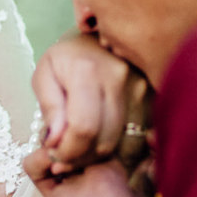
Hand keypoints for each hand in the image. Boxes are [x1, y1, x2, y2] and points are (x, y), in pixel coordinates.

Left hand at [31, 32, 151, 176]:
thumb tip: (55, 142)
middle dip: (80, 159)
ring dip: (97, 157)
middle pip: (104, 140)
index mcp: (88, 71)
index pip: (83, 128)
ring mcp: (140, 89)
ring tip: (79, 150)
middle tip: (63, 158)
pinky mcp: (151, 99)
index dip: (68, 151)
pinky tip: (97, 143)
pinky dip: (114, 148)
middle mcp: (119, 79)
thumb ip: (49, 108)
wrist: (97, 38)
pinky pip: (135, 138)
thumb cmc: (65, 57)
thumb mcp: (44, 75)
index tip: (54, 155)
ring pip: (121, 144)